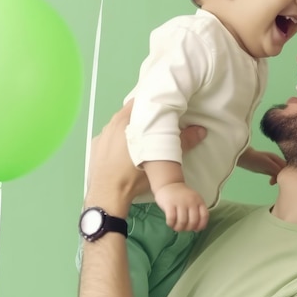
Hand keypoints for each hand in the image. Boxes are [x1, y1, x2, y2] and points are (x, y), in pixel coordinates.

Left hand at [86, 101, 206, 208]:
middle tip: (158, 123)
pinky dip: (118, 139)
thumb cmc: (133, 176)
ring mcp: (102, 135)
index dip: (152, 102)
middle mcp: (111, 124)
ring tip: (143, 137)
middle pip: (130, 112)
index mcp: (125, 120)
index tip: (163, 106)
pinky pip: (110, 137)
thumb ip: (182, 143)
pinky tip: (124, 150)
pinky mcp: (96, 147)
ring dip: (131, 127)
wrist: (107, 196)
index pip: (140, 101)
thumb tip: (201, 130)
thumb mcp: (161, 159)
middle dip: (143, 116)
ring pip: (120, 125)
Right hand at [154, 182, 208, 230]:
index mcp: (199, 200)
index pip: (204, 216)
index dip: (201, 225)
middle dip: (188, 229)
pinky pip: (171, 219)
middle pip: (193, 221)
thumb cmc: (182, 196)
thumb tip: (197, 229)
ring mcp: (180, 202)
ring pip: (182, 222)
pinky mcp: (169, 204)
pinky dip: (171, 224)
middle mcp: (191, 201)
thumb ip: (197, 211)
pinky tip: (170, 223)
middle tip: (183, 228)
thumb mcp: (194, 200)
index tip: (196, 229)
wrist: (169, 184)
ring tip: (176, 227)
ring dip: (179, 228)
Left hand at [238, 147, 285, 184]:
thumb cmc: (255, 160)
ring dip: (278, 178)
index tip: (281, 180)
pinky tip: (270, 183)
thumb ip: (276, 169)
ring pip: (279, 173)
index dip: (286, 173)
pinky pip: (275, 174)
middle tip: (277, 183)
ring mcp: (272, 165)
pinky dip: (274, 179)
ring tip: (272, 183)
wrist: (244, 158)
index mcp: (277, 158)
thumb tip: (283, 175)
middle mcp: (276, 161)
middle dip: (282, 177)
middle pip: (284, 170)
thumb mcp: (267, 163)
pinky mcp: (267, 169)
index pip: (286, 167)